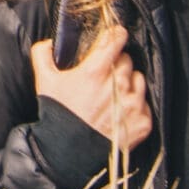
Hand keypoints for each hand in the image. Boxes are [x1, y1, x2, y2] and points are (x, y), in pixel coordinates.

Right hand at [31, 26, 151, 151]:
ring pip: (139, 79)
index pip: (116, 39)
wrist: (69, 153)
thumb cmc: (58, 116)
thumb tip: (49, 43)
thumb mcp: (44, 82)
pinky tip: (119, 114)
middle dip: (117, 63)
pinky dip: (135, 107)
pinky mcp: (143, 121)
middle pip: (127, 60)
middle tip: (105, 76)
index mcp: (96, 71)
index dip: (116, 34)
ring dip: (129, 83)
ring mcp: (133, 104)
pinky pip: (145, 104)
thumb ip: (42, 56)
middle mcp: (118, 84)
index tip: (115, 36)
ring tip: (114, 96)